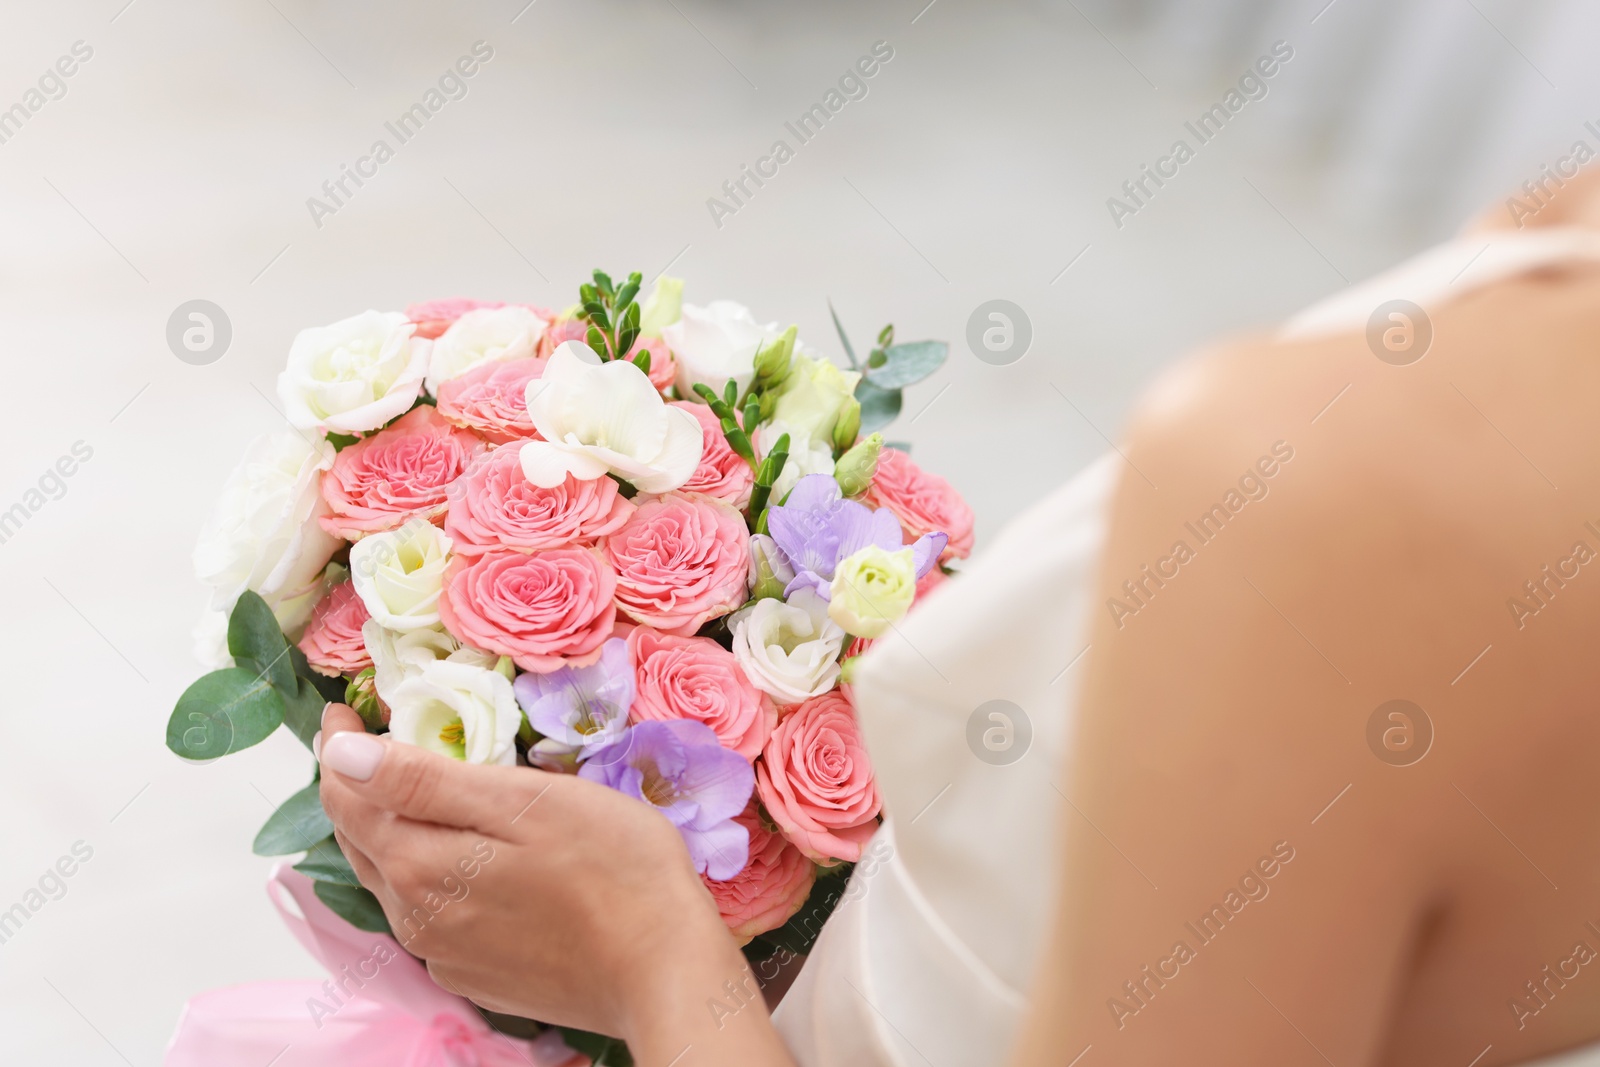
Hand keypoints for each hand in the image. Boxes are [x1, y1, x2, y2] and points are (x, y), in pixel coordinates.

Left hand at [316, 703, 795, 1066]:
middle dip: (357, 786)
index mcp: (418, 863)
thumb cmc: (612, 866)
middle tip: (372, 738)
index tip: (345, 706)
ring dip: (389, 832)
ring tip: (412, 791)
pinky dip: (424, 875)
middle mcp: (414, 917)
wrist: (665, 971)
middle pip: (361, 839)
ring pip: (392, 880)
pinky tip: (459, 860)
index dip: (339, 745)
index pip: (346, 795)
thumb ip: (424, 782)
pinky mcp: (474, 975)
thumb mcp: (523, 802)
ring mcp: (443, 954)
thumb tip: (342, 752)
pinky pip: (427, 916)